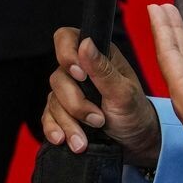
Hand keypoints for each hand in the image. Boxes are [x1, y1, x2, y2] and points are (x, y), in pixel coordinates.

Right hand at [41, 27, 161, 168]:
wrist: (135, 142)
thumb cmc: (135, 112)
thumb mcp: (124, 92)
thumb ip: (103, 69)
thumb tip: (86, 43)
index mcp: (96, 55)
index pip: (66, 39)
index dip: (66, 54)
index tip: (80, 76)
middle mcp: (80, 70)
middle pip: (58, 77)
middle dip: (75, 104)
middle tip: (98, 119)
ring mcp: (69, 91)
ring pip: (53, 101)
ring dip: (68, 123)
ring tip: (84, 141)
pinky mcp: (63, 112)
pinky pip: (48, 117)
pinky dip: (54, 129)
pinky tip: (62, 140)